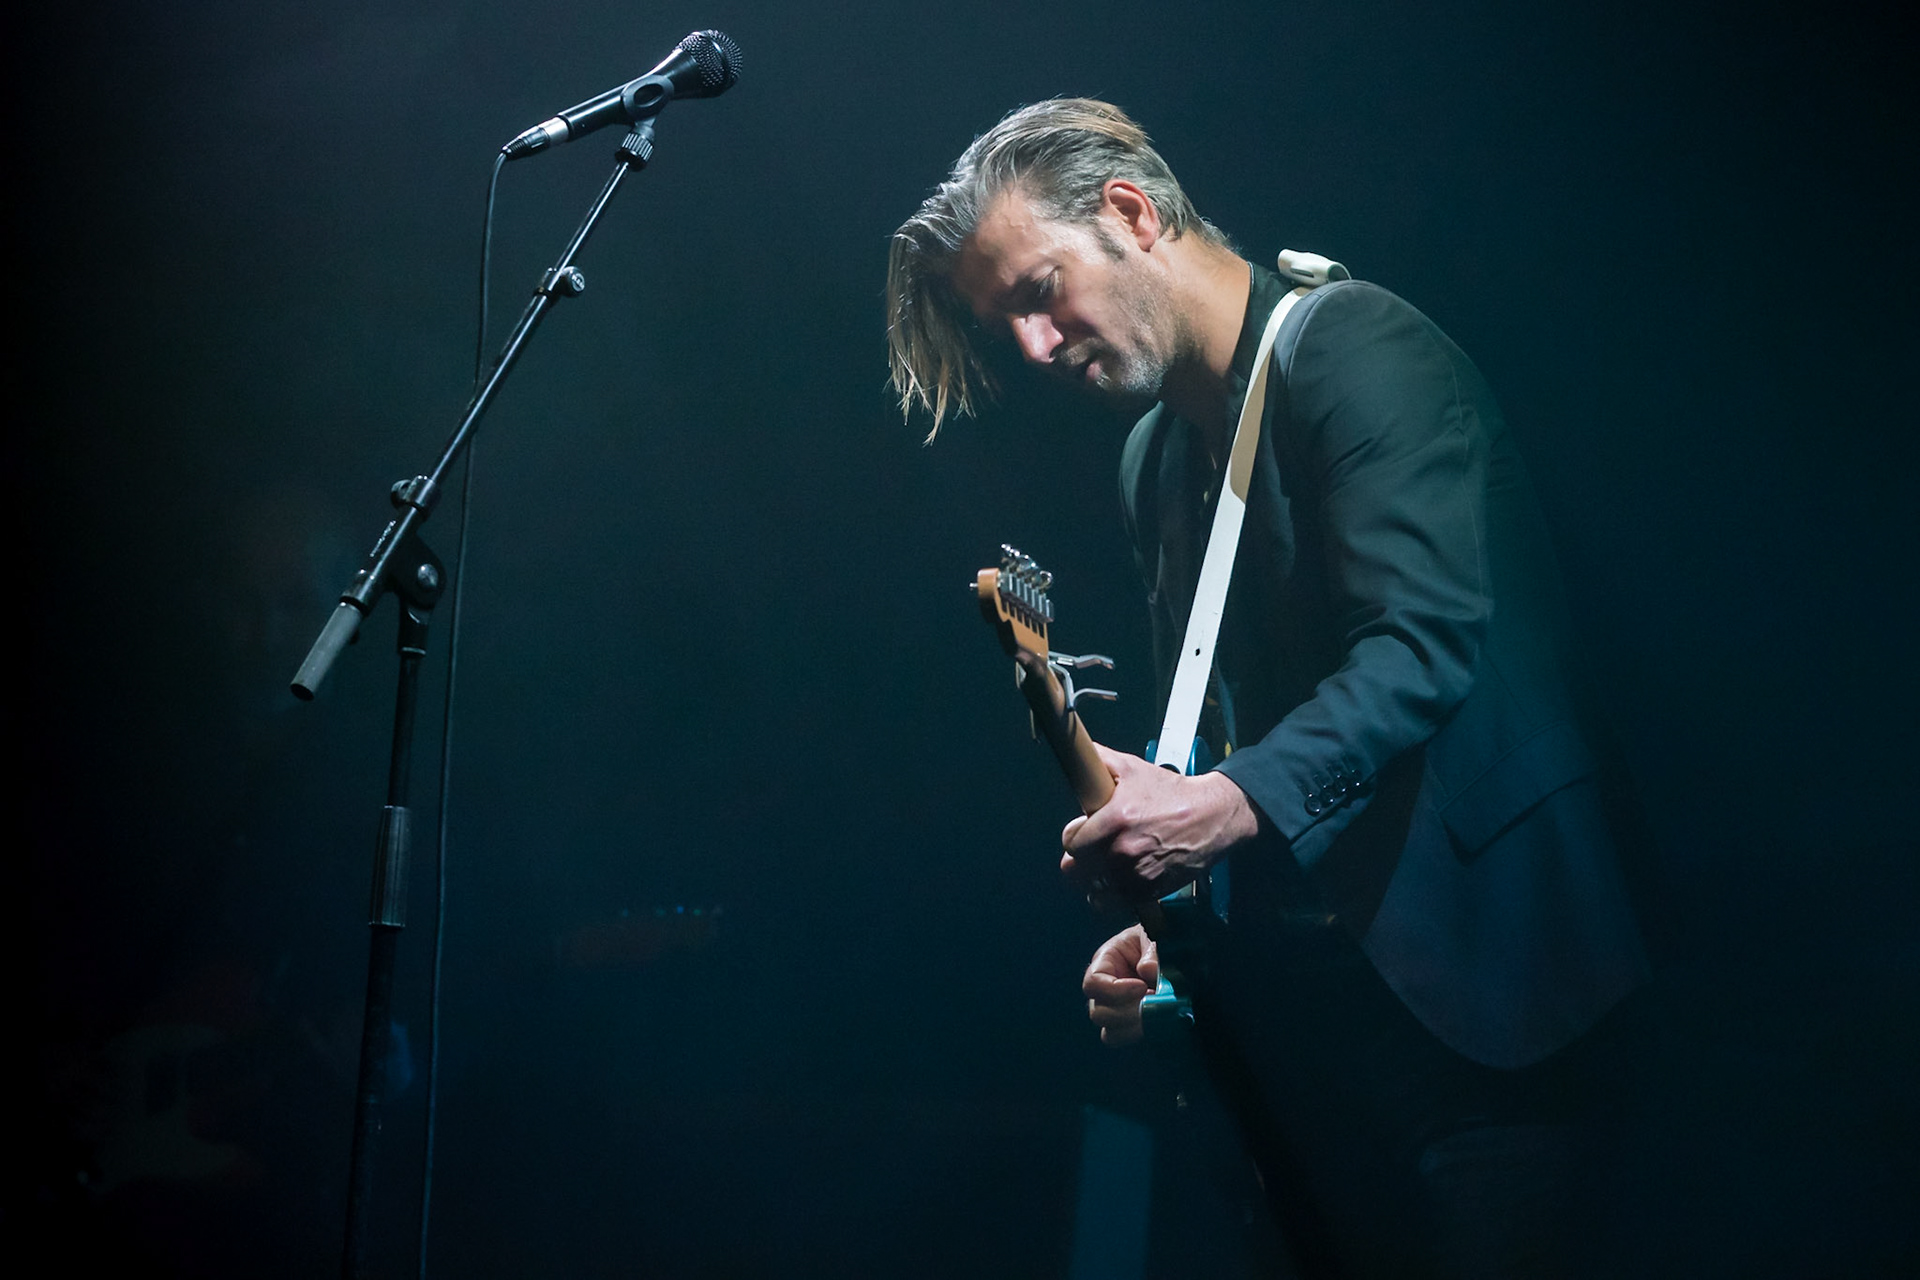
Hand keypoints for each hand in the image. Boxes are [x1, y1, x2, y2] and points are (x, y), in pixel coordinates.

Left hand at [1061, 744, 1257, 899]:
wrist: (1211, 816)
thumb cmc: (1170, 792)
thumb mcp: (1133, 768)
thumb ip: (1099, 759)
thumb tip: (1076, 751)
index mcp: (1114, 819)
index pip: (1071, 842)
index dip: (1075, 836)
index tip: (1083, 832)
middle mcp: (1122, 851)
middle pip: (1075, 869)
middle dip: (1081, 858)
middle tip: (1093, 849)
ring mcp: (1135, 875)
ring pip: (1092, 890)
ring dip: (1094, 879)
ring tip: (1104, 867)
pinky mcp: (1149, 892)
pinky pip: (1112, 904)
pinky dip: (1110, 896)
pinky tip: (1116, 882)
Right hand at [1083, 925, 1158, 1045]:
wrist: (1174, 952)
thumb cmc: (1157, 940)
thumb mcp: (1154, 936)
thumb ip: (1153, 951)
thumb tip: (1148, 970)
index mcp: (1105, 962)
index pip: (1093, 983)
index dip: (1114, 990)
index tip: (1142, 987)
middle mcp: (1105, 989)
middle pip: (1098, 1012)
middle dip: (1128, 1012)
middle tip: (1155, 1004)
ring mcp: (1116, 1010)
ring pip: (1111, 1032)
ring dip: (1136, 1027)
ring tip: (1160, 1015)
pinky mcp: (1131, 1025)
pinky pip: (1127, 1039)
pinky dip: (1142, 1035)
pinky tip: (1161, 1022)